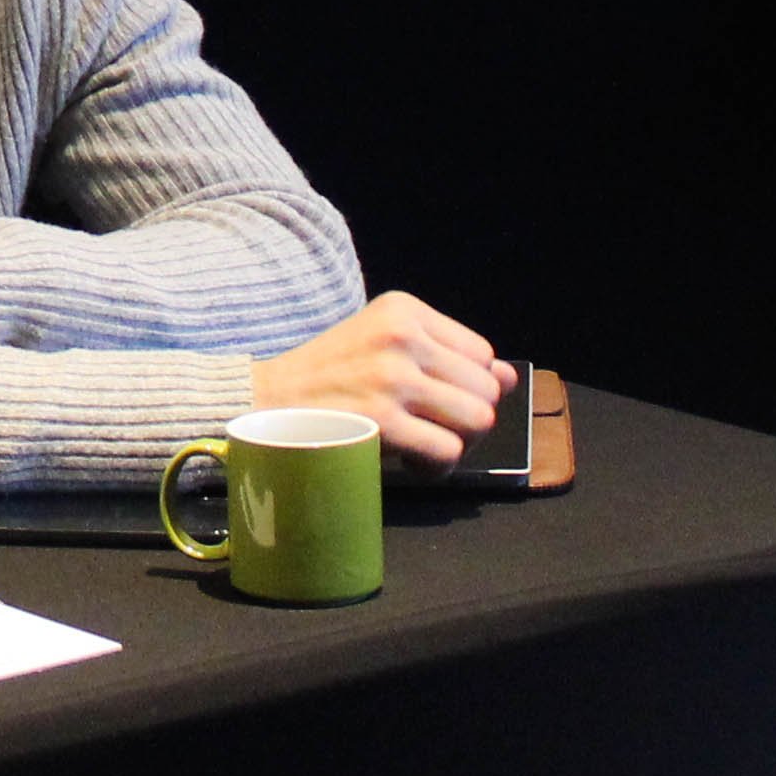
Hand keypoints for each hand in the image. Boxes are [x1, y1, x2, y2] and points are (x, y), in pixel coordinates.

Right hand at [247, 291, 508, 465]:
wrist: (266, 400)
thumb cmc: (330, 378)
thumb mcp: (385, 347)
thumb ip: (448, 358)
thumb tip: (510, 378)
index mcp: (403, 309)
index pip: (482, 353)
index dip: (468, 386)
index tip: (436, 400)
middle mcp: (402, 335)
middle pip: (486, 388)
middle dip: (467, 418)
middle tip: (431, 428)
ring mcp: (393, 377)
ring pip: (477, 419)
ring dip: (456, 443)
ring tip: (422, 444)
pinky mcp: (384, 419)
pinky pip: (449, 451)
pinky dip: (437, 466)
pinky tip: (410, 462)